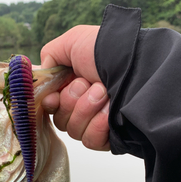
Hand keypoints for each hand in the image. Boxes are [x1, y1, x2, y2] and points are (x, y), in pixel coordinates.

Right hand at [41, 25, 109, 150]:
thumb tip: (42, 73)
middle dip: (72, 101)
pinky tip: (109, 111)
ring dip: (86, 109)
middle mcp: (82, 105)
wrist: (139, 65)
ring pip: (74, 131)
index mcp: (72, 86)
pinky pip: (90, 140)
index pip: (50, 106)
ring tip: (104, 92)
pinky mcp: (108, 137)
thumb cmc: (108, 50)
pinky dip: (97, 125)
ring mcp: (95, 122)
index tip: (54, 97)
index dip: (50, 103)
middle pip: (60, 120)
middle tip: (89, 83)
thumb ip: (50, 55)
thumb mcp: (73, 41)